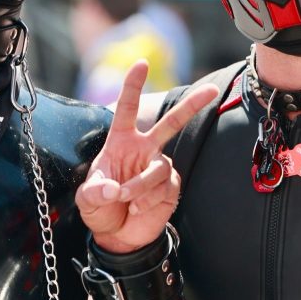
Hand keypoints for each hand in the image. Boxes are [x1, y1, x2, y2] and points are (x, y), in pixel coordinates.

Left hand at [75, 60, 217, 253]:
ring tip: (126, 200)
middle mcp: (144, 149)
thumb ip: (96, 192)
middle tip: (213, 90)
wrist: (118, 236)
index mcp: (121, 142)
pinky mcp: (171, 186)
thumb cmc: (101, 208)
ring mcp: (160, 166)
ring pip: (157, 168)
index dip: (133, 86)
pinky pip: (163, 187)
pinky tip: (139, 208)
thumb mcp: (87, 199)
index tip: (141, 64)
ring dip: (138, 186)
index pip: (127, 109)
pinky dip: (147, 200)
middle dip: (192, 106)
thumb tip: (115, 188)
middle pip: (171, 122)